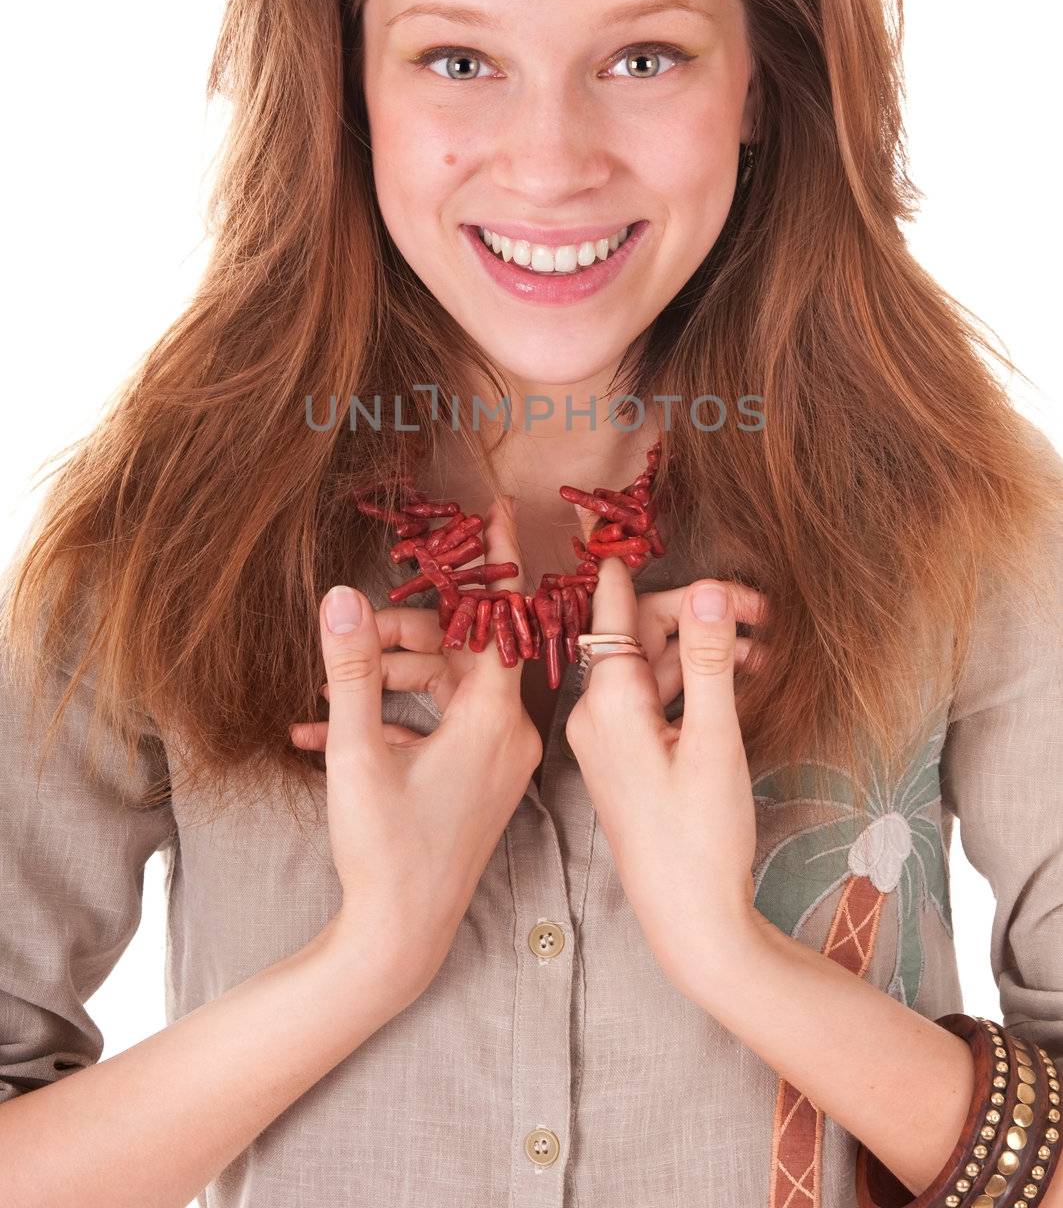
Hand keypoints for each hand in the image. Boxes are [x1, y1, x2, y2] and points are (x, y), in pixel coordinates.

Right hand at [296, 497, 540, 1007]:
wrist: (399, 941)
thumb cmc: (384, 853)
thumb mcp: (358, 755)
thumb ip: (352, 670)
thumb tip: (341, 597)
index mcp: (493, 719)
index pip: (501, 617)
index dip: (495, 560)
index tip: (500, 508)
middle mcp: (509, 734)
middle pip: (464, 651)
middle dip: (407, 631)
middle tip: (356, 625)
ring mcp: (498, 760)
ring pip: (449, 688)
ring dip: (391, 677)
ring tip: (329, 690)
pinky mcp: (480, 781)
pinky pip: (441, 728)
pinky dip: (396, 719)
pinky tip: (326, 732)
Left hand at [563, 556, 769, 1005]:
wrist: (689, 921)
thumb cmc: (700, 837)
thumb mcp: (714, 740)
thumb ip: (707, 660)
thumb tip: (707, 587)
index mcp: (607, 703)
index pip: (614, 610)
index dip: (632, 568)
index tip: (630, 528)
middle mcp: (596, 714)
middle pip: (639, 635)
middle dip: (697, 613)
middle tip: (762, 611)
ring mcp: (609, 738)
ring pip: (653, 667)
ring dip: (702, 649)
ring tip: (764, 650)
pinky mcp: (626, 759)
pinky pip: (655, 701)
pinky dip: (692, 683)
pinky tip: (739, 681)